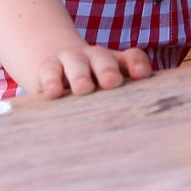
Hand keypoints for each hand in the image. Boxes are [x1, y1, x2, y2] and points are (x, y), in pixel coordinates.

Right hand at [34, 42, 154, 99]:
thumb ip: (121, 102)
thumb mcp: (104, 87)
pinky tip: (53, 93)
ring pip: (77, 64)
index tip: (142, 75)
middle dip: (108, 70)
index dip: (137, 64)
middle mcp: (94, 58)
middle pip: (103, 60)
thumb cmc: (88, 83)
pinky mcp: (48, 67)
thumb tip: (138, 133)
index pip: (131, 57)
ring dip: (80, 75)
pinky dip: (51, 81)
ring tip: (82, 89)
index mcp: (115, 63)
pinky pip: (50, 72)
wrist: (52, 61)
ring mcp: (70, 60)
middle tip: (112, 82)